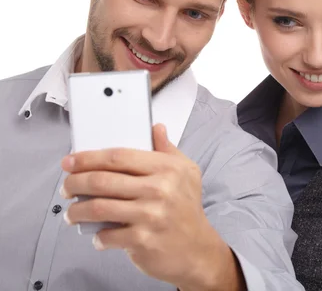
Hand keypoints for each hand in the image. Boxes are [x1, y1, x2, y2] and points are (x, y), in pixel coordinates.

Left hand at [60, 124, 244, 290]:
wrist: (197, 249)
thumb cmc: (188, 209)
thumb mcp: (187, 172)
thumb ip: (168, 149)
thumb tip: (156, 128)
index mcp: (167, 169)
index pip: (118, 156)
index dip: (88, 157)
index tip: (70, 161)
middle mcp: (159, 190)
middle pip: (102, 180)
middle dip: (74, 183)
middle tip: (67, 187)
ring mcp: (150, 215)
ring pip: (98, 208)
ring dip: (77, 211)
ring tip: (73, 212)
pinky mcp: (142, 239)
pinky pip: (107, 235)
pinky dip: (97, 236)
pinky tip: (98, 234)